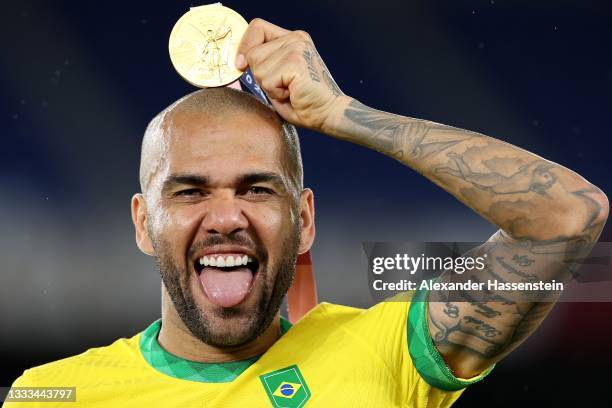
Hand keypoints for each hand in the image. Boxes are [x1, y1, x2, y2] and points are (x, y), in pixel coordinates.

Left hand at [236, 18, 347, 132]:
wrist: (329, 114)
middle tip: (283, 86)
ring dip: (269, 87)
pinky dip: (276, 93)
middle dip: (260, 75)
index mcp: (292, 39)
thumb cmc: (304, 102)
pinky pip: (267, 80)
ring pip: (258, 68)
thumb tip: (236, 62)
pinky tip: (293, 94)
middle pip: (253, 52)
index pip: (256, 28)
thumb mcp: (277, 79)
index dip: (244, 45)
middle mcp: (295, 39)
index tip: (240, 64)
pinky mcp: (295, 62)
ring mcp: (296, 48)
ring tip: (290, 91)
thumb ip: (260, 66)